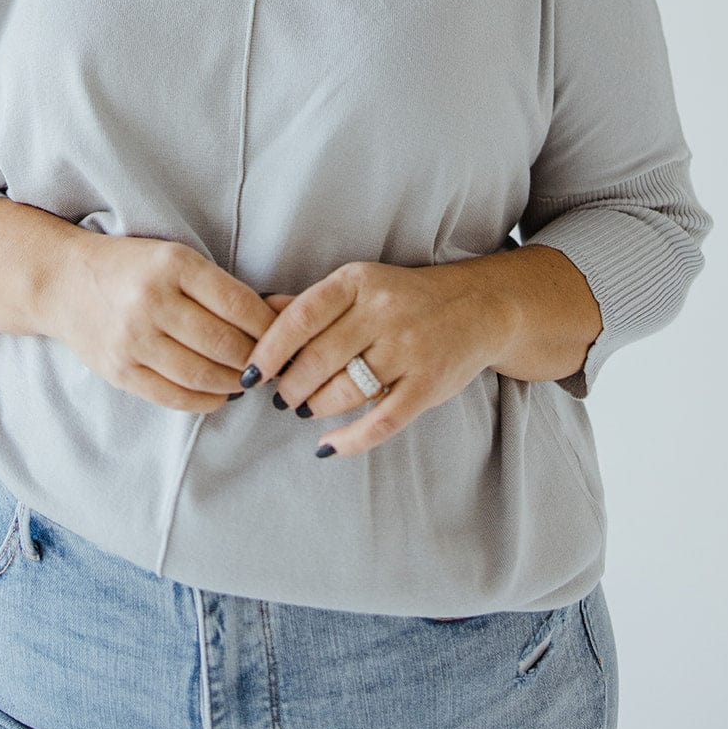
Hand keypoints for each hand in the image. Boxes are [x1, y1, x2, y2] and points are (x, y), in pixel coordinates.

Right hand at [43, 233, 279, 413]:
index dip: (270, 326)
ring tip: (248, 379)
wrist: (64, 282)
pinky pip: (174, 396)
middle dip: (257, 359)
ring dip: (235, 383)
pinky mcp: (120, 371)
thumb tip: (289, 309)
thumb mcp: (177, 260)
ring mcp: (133, 339)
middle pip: (225, 343)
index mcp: (173, 265)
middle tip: (272, 363)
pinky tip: (220, 393)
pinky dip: (206, 400)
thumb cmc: (132, 268)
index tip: (284, 335)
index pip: (239, 304)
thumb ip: (227, 288)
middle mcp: (153, 301)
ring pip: (203, 375)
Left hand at [243, 260, 512, 457]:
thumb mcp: (359, 286)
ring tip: (306, 408)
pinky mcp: (429, 385)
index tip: (249, 372)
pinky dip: (349, 440)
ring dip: (316, 406)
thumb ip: (311, 302)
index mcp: (359, 282)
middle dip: (290, 384)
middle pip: (319, 357)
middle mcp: (384, 312)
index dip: (269, 349)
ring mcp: (409, 349)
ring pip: (346, 390)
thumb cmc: (404, 298)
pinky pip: (382, 421)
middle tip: (281, 396)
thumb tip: (257, 311)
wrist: (478, 307)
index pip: (302, 316)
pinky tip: (327, 446)